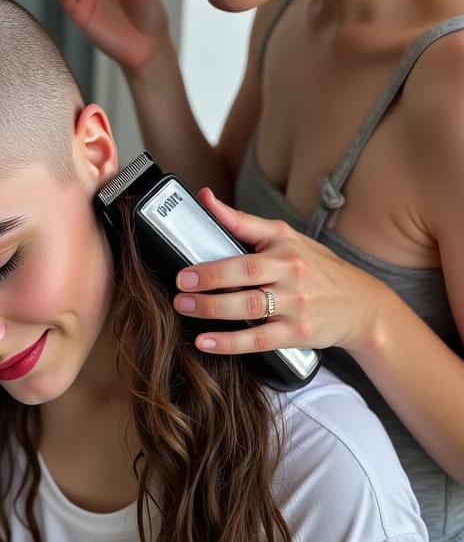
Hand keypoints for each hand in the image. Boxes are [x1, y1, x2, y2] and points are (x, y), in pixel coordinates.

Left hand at [173, 190, 388, 355]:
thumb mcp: (286, 237)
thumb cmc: (316, 267)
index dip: (220, 234)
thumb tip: (206, 198)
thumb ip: (244, 223)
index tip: (189, 252)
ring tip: (184, 307)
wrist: (360, 304)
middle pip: (246, 273)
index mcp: (286, 245)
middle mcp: (292, 272)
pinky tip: (205, 341)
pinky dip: (230, 342)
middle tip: (180, 284)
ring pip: (250, 307)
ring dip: (212, 309)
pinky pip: (258, 339)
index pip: (248, 235)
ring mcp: (296, 305)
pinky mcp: (297, 334)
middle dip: (209, 279)